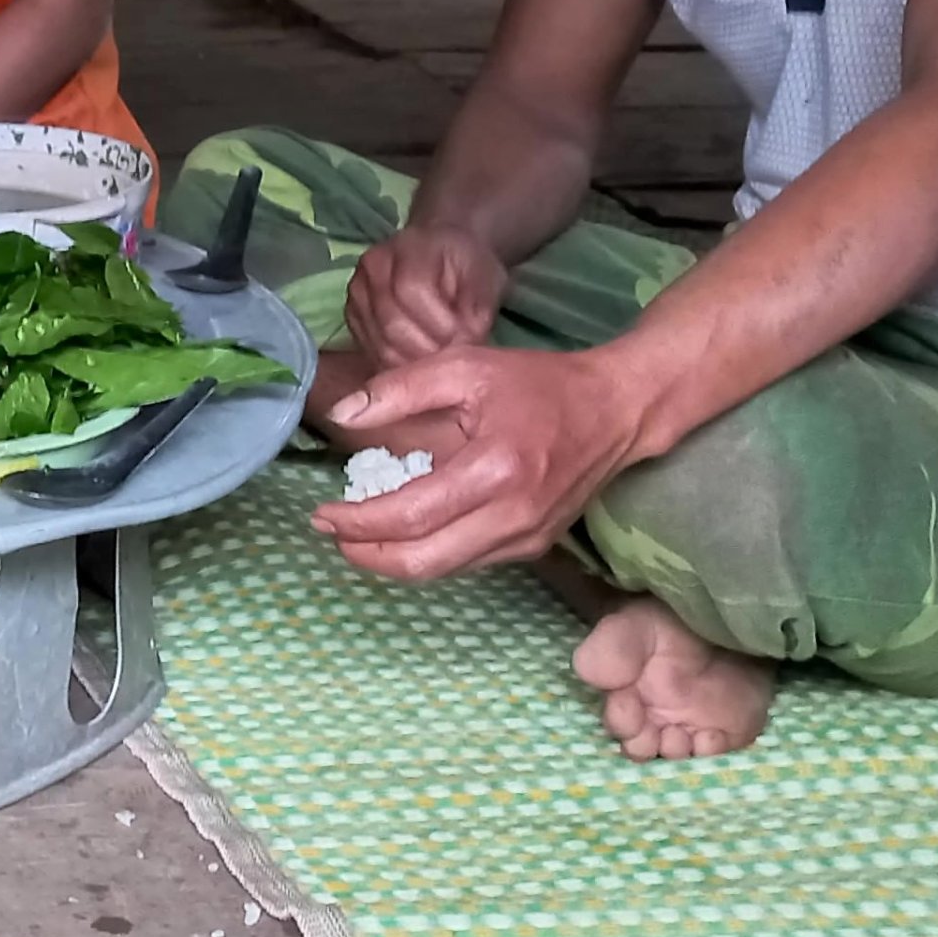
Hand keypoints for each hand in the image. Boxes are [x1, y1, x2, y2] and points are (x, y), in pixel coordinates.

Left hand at [310, 344, 653, 581]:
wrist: (615, 411)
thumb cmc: (537, 384)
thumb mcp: (464, 366)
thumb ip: (399, 388)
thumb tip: (342, 415)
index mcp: (493, 470)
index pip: (410, 516)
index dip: (358, 522)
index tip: (321, 514)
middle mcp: (513, 517)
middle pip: (423, 562)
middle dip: (367, 554)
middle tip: (331, 532)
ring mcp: (527, 539)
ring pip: (443, 570)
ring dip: (393, 559)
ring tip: (358, 533)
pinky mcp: (534, 547)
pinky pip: (467, 562)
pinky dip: (428, 553)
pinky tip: (405, 530)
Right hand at [344, 222, 509, 372]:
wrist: (443, 252)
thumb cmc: (466, 263)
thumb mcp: (487, 277)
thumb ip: (477, 310)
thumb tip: (466, 346)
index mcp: (406, 250)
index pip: (411, 292)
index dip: (440, 324)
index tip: (468, 339)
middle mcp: (372, 270)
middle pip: (392, 324)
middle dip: (430, 351)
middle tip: (457, 360)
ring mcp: (357, 296)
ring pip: (381, 345)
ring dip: (416, 364)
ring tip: (442, 364)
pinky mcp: (354, 319)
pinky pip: (373, 354)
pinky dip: (400, 367)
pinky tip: (423, 364)